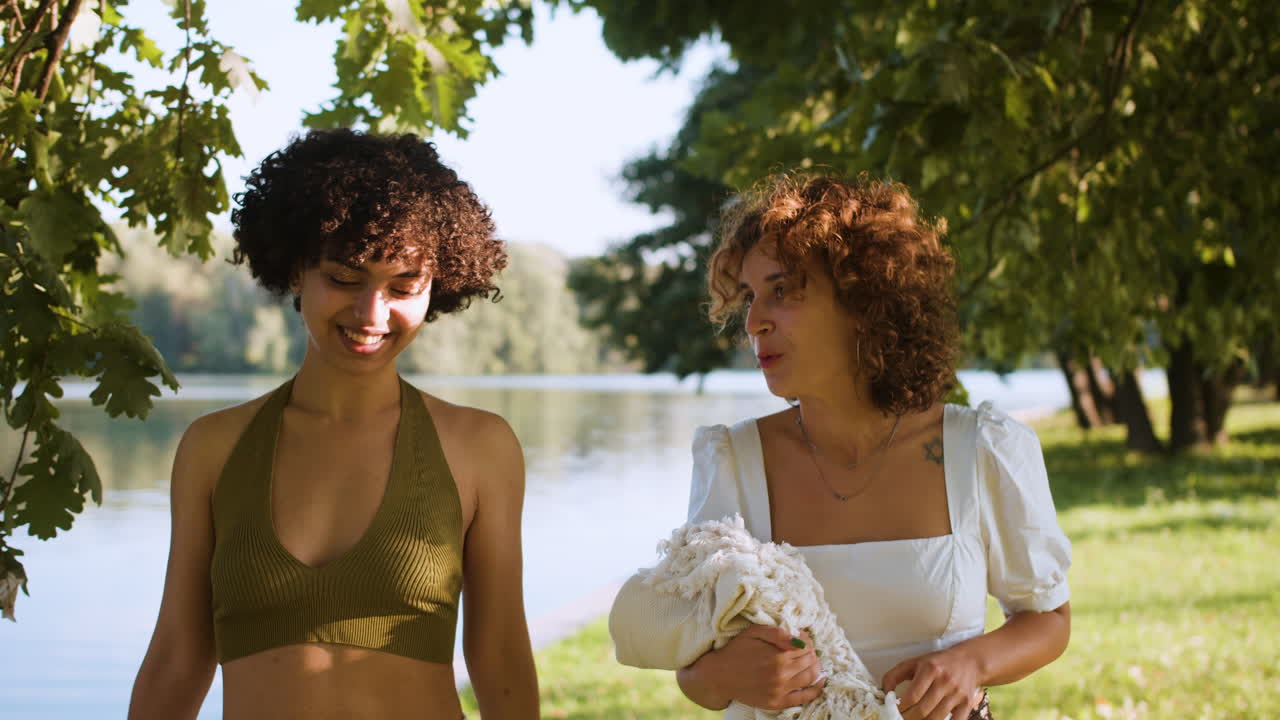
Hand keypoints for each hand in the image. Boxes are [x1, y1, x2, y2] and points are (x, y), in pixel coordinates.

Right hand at [697, 624, 825, 710]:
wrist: (719, 676)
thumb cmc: (736, 650)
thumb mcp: (754, 632)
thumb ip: (778, 633)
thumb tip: (799, 639)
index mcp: (778, 657)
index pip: (805, 647)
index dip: (806, 640)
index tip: (802, 637)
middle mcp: (781, 675)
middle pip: (810, 662)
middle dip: (811, 652)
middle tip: (806, 649)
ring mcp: (780, 691)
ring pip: (810, 677)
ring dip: (815, 667)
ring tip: (811, 661)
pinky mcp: (777, 702)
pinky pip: (803, 698)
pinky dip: (816, 689)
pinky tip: (820, 680)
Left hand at [882, 647, 982, 719]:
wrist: (969, 661)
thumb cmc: (937, 663)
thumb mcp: (914, 663)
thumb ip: (894, 675)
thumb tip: (884, 693)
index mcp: (930, 669)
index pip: (912, 696)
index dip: (901, 708)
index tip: (894, 711)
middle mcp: (944, 681)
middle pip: (923, 710)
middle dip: (909, 718)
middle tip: (901, 719)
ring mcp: (957, 693)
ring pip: (936, 718)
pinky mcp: (967, 703)